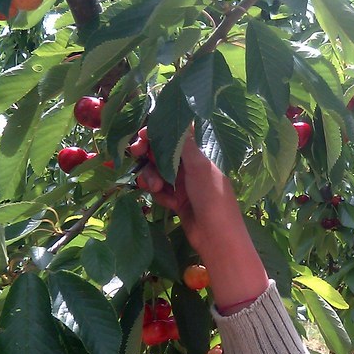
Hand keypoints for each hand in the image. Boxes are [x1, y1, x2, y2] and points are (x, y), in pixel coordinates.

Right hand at [131, 126, 267, 310]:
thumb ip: (185, 143)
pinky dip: (159, 194)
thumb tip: (181, 115)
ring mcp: (184, 185)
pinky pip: (160, 191)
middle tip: (136, 154)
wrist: (217, 238)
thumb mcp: (199, 167)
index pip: (174, 137)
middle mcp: (192, 167)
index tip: (141, 137)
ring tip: (154, 188)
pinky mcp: (178, 202)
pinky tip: (165, 201)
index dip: (156, 135)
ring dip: (152, 177)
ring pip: (157, 172)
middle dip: (148, 155)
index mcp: (200, 155)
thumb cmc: (212, 198)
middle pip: (162, 153)